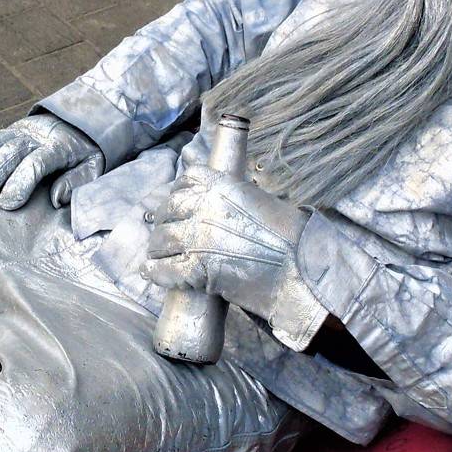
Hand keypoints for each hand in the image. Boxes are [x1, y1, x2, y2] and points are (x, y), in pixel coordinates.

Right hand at [0, 114, 102, 209]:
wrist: (83, 120)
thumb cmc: (87, 152)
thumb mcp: (94, 166)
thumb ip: (76, 181)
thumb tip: (57, 198)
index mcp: (60, 146)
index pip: (37, 162)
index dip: (21, 182)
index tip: (8, 203)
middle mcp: (38, 136)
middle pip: (12, 150)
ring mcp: (22, 130)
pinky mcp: (12, 130)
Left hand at [145, 167, 324, 344]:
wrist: (302, 270)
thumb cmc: (294, 240)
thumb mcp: (264, 204)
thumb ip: (239, 201)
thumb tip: (228, 211)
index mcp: (224, 186)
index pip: (188, 180)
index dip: (178, 192)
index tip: (177, 204)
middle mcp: (206, 206)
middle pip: (170, 210)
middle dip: (165, 222)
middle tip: (165, 234)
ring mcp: (198, 237)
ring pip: (162, 239)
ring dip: (157, 247)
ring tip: (156, 255)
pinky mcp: (195, 268)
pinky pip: (163, 269)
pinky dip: (154, 271)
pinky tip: (150, 272)